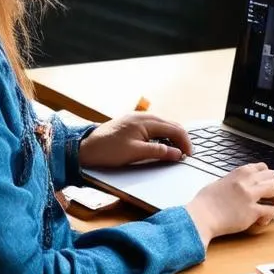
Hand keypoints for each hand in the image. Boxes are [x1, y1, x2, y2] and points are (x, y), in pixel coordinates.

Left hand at [77, 113, 191, 167]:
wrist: (85, 147)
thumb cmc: (108, 150)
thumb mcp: (135, 153)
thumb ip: (158, 152)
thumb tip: (177, 154)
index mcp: (146, 121)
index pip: (174, 129)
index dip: (185, 143)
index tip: (189, 156)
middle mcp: (144, 117)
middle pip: (171, 126)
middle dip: (181, 140)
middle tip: (185, 155)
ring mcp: (138, 119)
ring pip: (164, 126)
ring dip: (172, 138)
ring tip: (176, 153)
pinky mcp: (133, 124)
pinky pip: (155, 128)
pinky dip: (163, 137)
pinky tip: (162, 147)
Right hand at [186, 163, 273, 249]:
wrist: (199, 217)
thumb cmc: (205, 204)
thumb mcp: (220, 184)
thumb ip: (235, 182)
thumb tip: (243, 186)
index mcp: (238, 173)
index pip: (263, 168)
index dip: (270, 177)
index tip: (271, 185)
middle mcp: (246, 181)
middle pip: (273, 176)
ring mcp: (249, 195)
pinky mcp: (251, 211)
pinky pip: (271, 210)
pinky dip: (271, 215)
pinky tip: (263, 219)